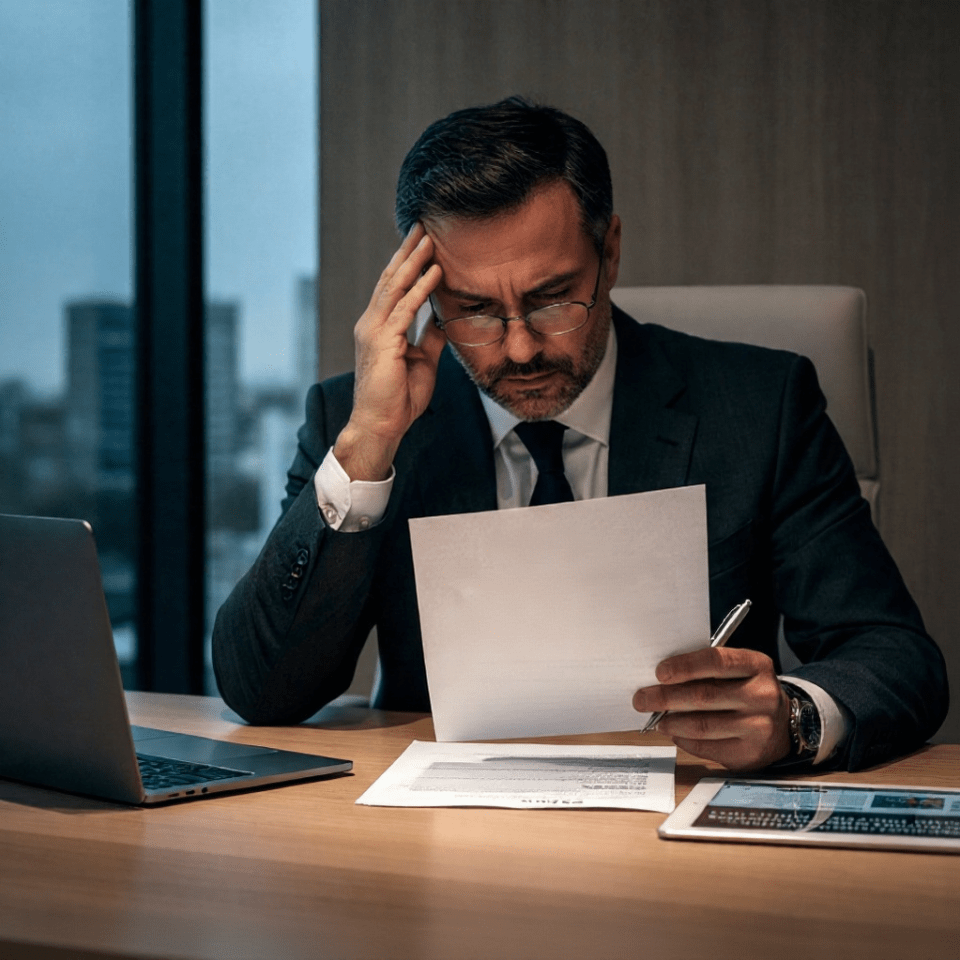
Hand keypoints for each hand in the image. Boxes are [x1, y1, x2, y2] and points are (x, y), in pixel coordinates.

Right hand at [334, 223, 445, 480]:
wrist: (382, 425)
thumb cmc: (399, 398)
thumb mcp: (423, 360)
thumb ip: (430, 336)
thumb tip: (443, 317)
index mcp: (380, 327)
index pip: (394, 287)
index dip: (408, 263)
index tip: (423, 241)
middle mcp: (372, 323)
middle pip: (391, 279)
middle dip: (408, 251)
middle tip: (423, 224)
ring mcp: (374, 331)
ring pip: (395, 287)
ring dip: (414, 261)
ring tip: (430, 237)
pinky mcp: (382, 342)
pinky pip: (405, 308)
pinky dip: (421, 288)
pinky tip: (434, 272)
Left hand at [633, 647, 791, 770]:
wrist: (783, 724)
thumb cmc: (747, 690)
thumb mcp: (737, 671)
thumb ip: (706, 670)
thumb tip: (661, 678)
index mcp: (757, 666)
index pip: (716, 661)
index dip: (684, 666)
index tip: (659, 672)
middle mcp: (762, 696)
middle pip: (704, 696)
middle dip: (666, 697)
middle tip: (642, 698)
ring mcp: (759, 727)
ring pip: (703, 725)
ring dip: (671, 722)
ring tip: (656, 718)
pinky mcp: (750, 753)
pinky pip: (707, 748)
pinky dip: (684, 740)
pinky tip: (674, 733)